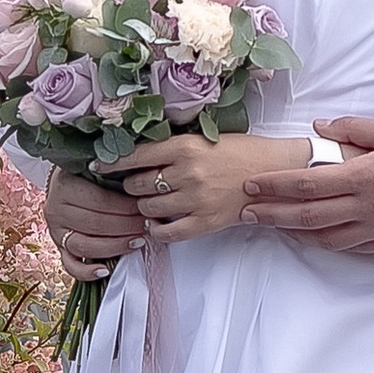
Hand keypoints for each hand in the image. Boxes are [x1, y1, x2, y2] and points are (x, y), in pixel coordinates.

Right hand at [45, 164, 145, 279]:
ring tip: (137, 243)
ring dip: (114, 247)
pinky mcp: (59, 248)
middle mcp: (56, 209)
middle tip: (147, 226)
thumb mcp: (99, 170)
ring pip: (84, 246)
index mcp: (65, 185)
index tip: (146, 210)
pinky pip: (70, 265)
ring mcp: (56, 231)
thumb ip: (115, 180)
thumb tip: (145, 194)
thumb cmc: (88, 176)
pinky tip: (104, 271)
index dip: (126, 208)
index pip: (100, 201)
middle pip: (94, 224)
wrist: (66, 183)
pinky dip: (86, 272)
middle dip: (126, 227)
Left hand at [114, 131, 310, 241]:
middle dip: (132, 186)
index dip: (112, 163)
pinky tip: (158, 223)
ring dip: (144, 206)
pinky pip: (167, 232)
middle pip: (137, 185)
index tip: (99, 166)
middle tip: (137, 185)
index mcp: (184, 147)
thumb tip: (138, 156)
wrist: (274, 172)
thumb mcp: (204, 139)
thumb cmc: (241, 152)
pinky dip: (157, 230)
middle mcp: (186, 173)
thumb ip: (173, 148)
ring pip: (148, 209)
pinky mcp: (204, 222)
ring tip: (152, 202)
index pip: (135, 156)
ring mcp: (195, 200)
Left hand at [242, 117, 373, 255]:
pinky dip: (330, 243)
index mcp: (365, 176)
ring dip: (297, 234)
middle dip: (273, 215)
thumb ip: (354, 129)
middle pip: (309, 216)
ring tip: (275, 227)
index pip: (307, 183)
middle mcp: (369, 208)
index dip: (274, 186)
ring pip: (328, 238)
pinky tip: (317, 238)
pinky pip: (355, 248)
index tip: (250, 186)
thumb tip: (318, 128)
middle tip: (247, 214)